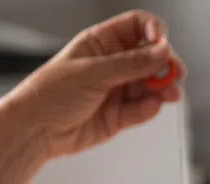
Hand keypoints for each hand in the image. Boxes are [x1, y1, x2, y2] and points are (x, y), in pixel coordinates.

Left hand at [9, 10, 186, 157]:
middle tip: (174, 73)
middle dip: (164, 64)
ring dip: (163, 88)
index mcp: (101, 43)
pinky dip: (150, 108)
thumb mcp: (93, 73)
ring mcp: (117, 90)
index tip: (163, 44)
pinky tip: (151, 107)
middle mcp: (112, 64)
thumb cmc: (49, 94)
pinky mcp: (119, 115)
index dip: (154, 32)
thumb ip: (131, 64)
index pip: (137, 27)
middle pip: (150, 57)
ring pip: (150, 85)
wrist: (35, 131)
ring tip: (170, 94)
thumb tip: (161, 53)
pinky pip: (142, 109)